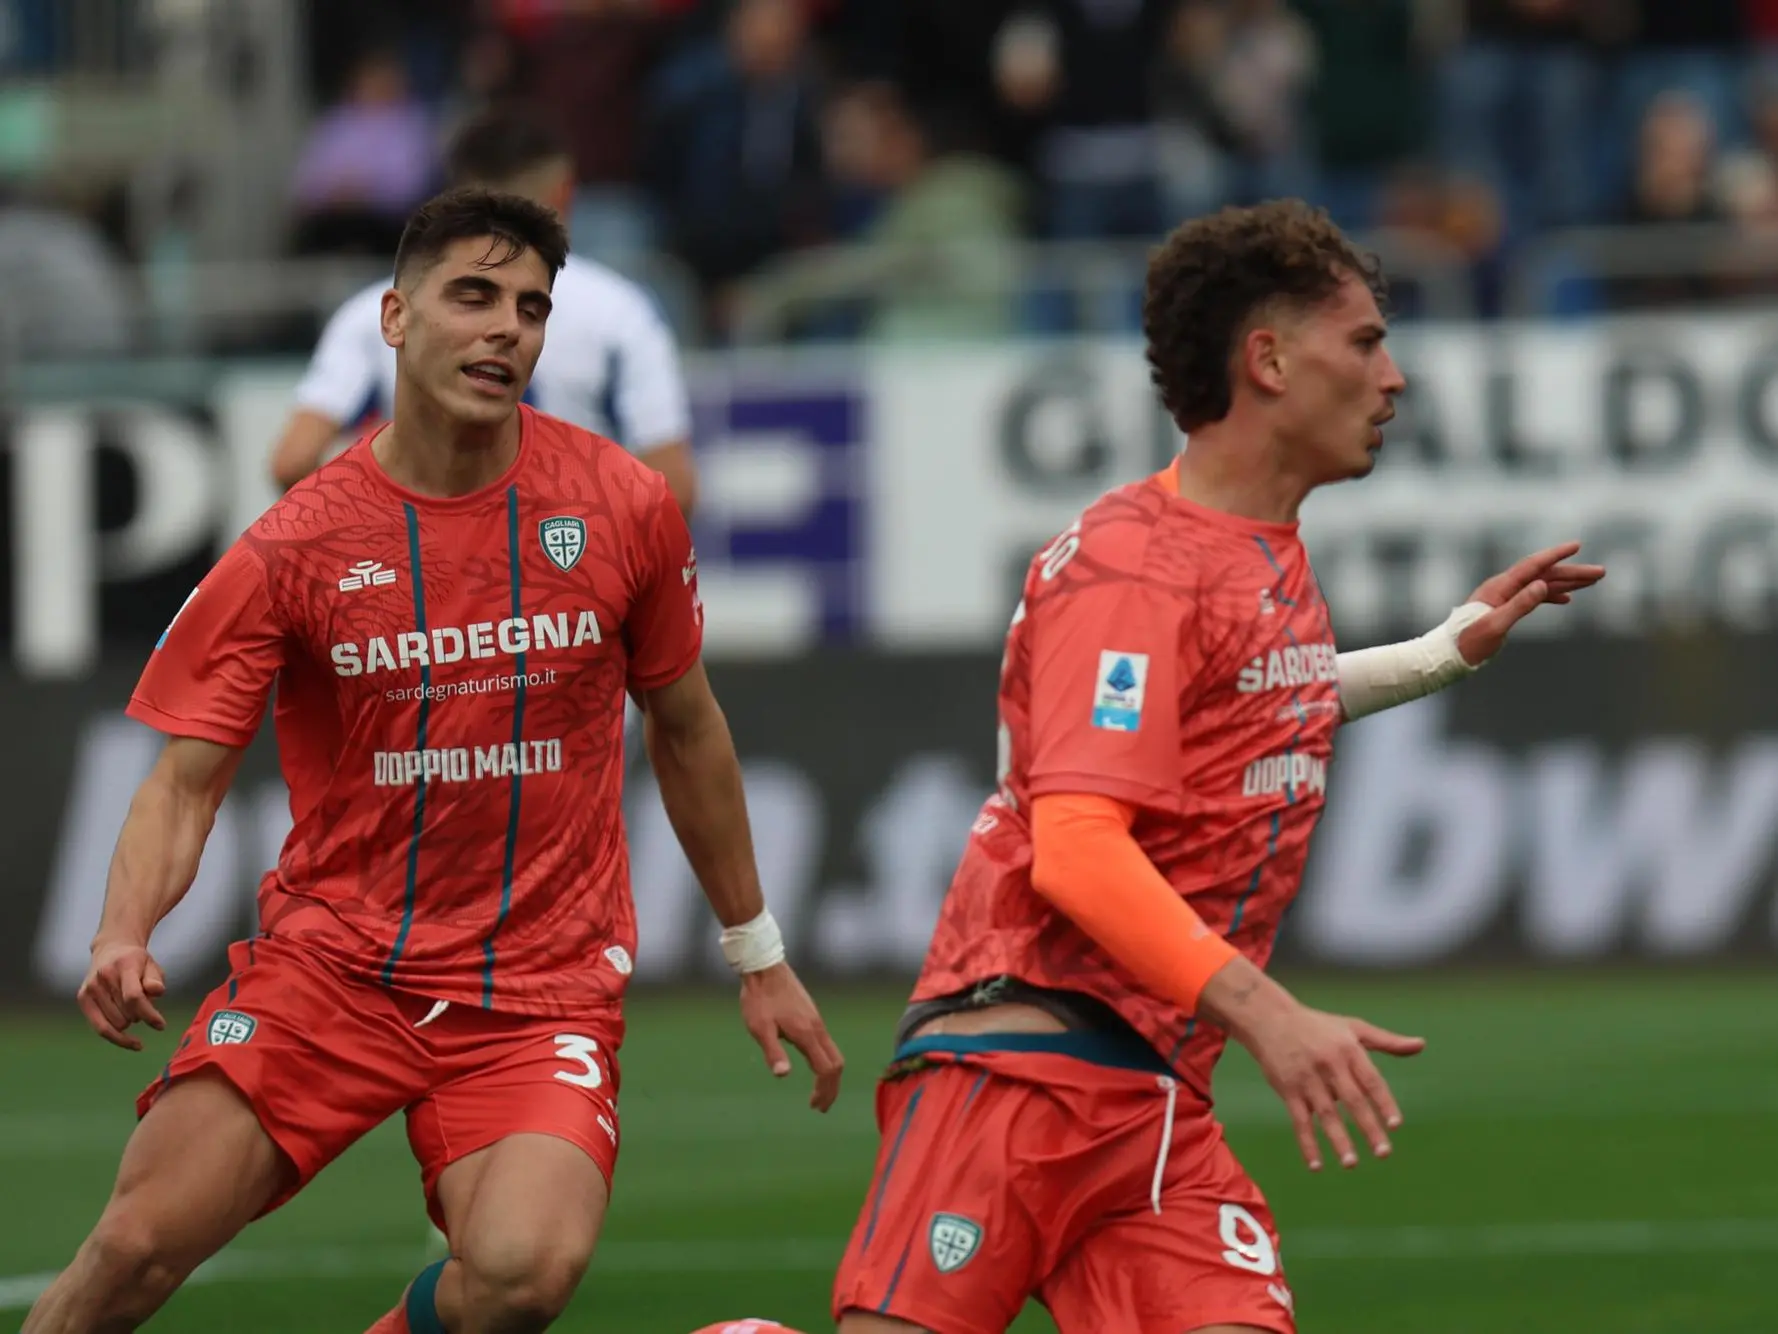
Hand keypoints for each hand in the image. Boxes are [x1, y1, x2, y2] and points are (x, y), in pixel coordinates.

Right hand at [78, 939, 166, 1050]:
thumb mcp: (151, 965)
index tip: (161, 1026)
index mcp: (124, 965)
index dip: (149, 1014)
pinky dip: (117, 1037)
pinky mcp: (82, 998)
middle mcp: (103, 976)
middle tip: (144, 1007)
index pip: (134, 997)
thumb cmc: (136, 961)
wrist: (111, 949)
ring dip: (129, 1023)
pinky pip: (100, 1028)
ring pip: (115, 1024)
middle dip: (140, 1016)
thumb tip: (158, 991)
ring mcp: (90, 988)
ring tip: (132, 1008)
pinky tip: (131, 1041)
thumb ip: (155, 980)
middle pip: (126, 1013)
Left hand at [738, 963, 844, 1111]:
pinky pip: (826, 1043)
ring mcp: (816, 1019)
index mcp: (806, 1033)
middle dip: (831, 1087)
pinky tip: (812, 1064)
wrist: (764, 967)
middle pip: (836, 1063)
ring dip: (829, 1075)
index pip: (826, 1069)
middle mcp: (817, 1027)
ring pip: (833, 1052)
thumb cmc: (758, 998)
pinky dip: (824, 1061)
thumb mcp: (760, 1028)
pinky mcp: (811, 1014)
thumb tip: (783, 1075)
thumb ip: (773, 1051)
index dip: (823, 1090)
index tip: (815, 1106)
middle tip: (820, 1106)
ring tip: (818, 1091)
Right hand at [1232, 1001, 1424, 1171]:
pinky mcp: (1288, 1090)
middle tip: (1384, 1153)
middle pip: (1352, 1100)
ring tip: (1351, 1163)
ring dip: (1338, 1140)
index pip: (1371, 1080)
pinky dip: (1307, 1144)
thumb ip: (1388, 1042)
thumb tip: (1421, 1045)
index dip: (1383, 1102)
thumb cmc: (1318, 1026)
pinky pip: (1299, 1121)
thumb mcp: (1353, 1028)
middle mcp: (1329, 1064)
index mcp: (1348, 1050)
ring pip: (1326, 1114)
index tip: (1395, 1124)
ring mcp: (1307, 1078)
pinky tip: (1316, 1165)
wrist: (1269, 1019)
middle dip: (1368, 1127)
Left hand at [1456, 541, 1604, 665]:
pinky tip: (1567, 600)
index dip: (1556, 555)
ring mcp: (1504, 597)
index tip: (1577, 545)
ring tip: (1592, 582)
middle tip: (1600, 572)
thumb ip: (1519, 605)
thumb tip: (1543, 585)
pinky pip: (1533, 597)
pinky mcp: (1504, 609)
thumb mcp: (1496, 626)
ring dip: (1566, 583)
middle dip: (1572, 572)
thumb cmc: (1468, 643)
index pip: (1532, 566)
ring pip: (1541, 585)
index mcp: (1500, 587)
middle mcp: (1503, 588)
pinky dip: (1551, 597)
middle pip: (1543, 575)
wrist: (1447, 656)